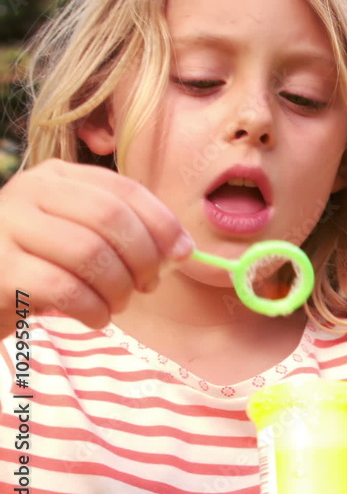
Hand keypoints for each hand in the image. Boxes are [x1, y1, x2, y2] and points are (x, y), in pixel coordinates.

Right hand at [0, 160, 191, 328]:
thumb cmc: (40, 265)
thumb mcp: (79, 235)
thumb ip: (124, 233)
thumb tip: (181, 249)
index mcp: (58, 176)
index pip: (124, 189)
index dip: (162, 223)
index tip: (182, 253)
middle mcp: (28, 191)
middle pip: (109, 218)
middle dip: (143, 257)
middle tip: (148, 285)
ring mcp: (7, 228)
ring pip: (89, 253)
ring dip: (118, 287)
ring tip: (118, 304)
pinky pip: (63, 289)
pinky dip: (93, 308)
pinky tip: (96, 317)